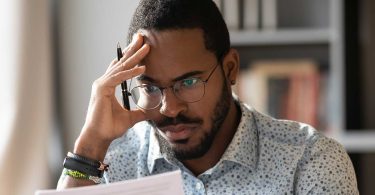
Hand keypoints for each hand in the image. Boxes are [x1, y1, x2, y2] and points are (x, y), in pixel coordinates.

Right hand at [74, 34, 149, 160]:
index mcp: (109, 85)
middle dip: (133, 49)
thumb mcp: (130, 118)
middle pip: (121, 62)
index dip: (132, 56)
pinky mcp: (102, 89)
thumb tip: (151, 112)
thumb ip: (140, 112)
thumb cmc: (110, 127)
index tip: (141, 46)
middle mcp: (104, 82)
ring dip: (135, 57)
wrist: (99, 137)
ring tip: (146, 48)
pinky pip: (119, 78)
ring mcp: (102, 84)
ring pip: (121, 67)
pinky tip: (142, 68)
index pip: (122, 67)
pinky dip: (130, 73)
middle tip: (142, 37)